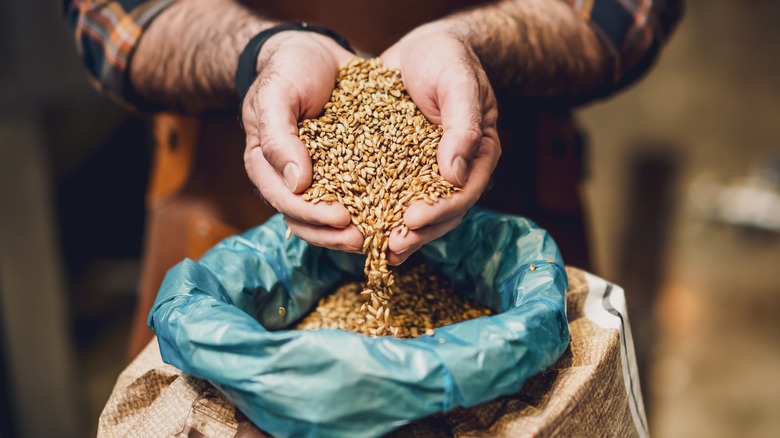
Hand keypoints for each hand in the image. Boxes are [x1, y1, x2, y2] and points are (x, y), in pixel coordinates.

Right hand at [243, 31, 363, 251]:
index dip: (313, 215)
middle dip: (335, 235)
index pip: (286, 203)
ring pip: (332, 218)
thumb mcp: (276, 95)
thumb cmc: (288, 70)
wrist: (314, 52)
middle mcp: (291, 179)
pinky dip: (372, 210)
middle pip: (308, 221)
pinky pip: (357, 196)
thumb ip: (278, 137)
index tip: (342, 218)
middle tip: (365, 240)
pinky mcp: (345, 170)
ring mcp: (318, 177)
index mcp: (267, 167)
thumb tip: (296, 183)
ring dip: (354, 231)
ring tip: (381, 237)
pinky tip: (395, 216)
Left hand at [380, 23, 500, 264]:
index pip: (464, 193)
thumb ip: (461, 125)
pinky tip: (362, 227)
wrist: (423, 46)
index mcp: (478, 153)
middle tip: (390, 248)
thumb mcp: (458, 82)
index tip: (412, 221)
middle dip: (418, 234)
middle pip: (443, 212)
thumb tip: (455, 174)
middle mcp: (457, 168)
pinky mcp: (404, 166)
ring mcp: (430, 170)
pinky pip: (396, 194)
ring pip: (420, 210)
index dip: (440, 212)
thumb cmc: (447, 58)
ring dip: (401, 233)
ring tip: (378, 251)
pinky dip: (382, 212)